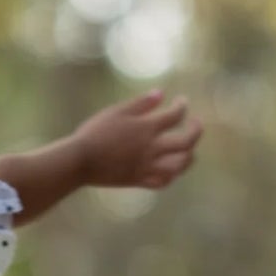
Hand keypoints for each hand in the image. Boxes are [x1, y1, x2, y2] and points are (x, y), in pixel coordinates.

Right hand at [73, 91, 201, 190]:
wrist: (79, 161)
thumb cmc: (95, 132)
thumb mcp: (117, 111)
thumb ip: (141, 103)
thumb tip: (161, 94)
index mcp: (147, 128)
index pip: (176, 115)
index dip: (182, 106)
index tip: (181, 101)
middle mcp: (152, 148)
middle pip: (186, 142)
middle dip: (195, 131)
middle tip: (195, 124)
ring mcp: (146, 166)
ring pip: (179, 165)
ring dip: (189, 156)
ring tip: (188, 150)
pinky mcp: (138, 180)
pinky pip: (162, 182)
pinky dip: (171, 176)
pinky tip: (171, 170)